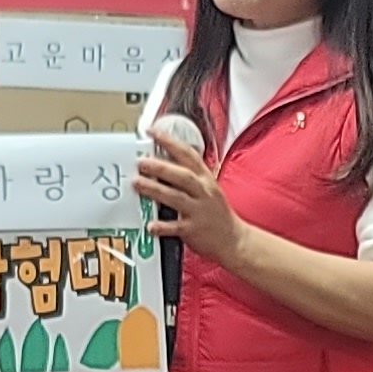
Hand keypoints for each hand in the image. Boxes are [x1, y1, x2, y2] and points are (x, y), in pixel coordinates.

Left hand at [135, 126, 242, 266]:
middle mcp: (204, 192)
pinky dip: (163, 226)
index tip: (152, 132)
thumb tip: (160, 164)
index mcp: (205, 178)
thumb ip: (187, 176)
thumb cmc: (216, 212)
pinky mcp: (194, 229)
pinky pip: (176, 227)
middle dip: (161, 167)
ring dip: (155, 190)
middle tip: (141, 162)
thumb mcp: (208, 188)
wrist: (234, 239)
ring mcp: (199, 211)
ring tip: (138, 183)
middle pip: (182, 175)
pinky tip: (151, 225)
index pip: (188, 154)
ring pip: (176, 198)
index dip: (170, 141)